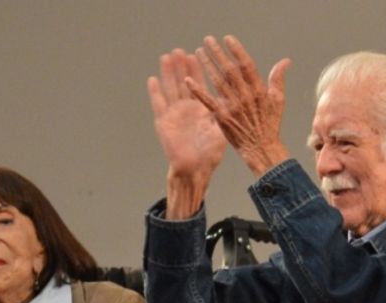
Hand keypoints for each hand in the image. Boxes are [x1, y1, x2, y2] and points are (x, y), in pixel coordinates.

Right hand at [150, 48, 225, 180]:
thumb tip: (232, 94)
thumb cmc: (210, 153)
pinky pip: (159, 104)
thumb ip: (222, 111)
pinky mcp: (163, 122)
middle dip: (180, 67)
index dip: (196, 70)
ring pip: (170, 89)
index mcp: (201, 109)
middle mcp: (186, 109)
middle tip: (179, 50)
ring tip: (166, 57)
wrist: (195, 169)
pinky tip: (153, 79)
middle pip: (182, 82)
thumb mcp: (220, 128)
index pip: (198, 84)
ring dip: (168, 73)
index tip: (196, 53)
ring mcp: (174, 114)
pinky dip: (155, 92)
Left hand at [187, 35, 290, 175]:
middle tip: (208, 40)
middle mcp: (245, 96)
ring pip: (217, 82)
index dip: (236, 51)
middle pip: (229, 70)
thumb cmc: (270, 125)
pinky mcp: (222, 118)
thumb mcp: (278, 100)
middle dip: (218, 53)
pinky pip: (208, 102)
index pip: (246, 65)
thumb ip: (278, 79)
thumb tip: (285, 61)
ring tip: (198, 52)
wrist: (262, 149)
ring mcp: (233, 107)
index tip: (227, 39)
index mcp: (259, 90)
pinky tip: (188, 80)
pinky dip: (198, 91)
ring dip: (207, 66)